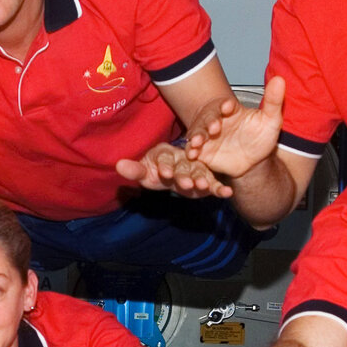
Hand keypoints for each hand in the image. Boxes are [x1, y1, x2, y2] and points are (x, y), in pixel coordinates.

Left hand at [116, 142, 232, 198]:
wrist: (168, 172)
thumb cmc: (155, 170)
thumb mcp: (144, 171)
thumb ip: (134, 170)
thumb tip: (119, 165)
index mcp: (165, 153)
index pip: (165, 159)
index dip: (165, 166)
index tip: (164, 173)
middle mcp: (183, 158)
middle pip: (184, 166)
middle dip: (185, 175)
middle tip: (186, 183)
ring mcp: (196, 168)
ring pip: (200, 173)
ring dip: (203, 179)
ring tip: (205, 186)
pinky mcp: (206, 179)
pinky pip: (214, 183)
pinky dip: (220, 188)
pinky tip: (227, 193)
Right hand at [185, 76, 286, 179]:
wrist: (255, 162)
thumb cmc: (261, 138)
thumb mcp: (271, 120)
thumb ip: (274, 100)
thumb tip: (279, 79)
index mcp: (231, 111)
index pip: (226, 105)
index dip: (226, 105)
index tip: (228, 106)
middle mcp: (217, 121)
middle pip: (209, 118)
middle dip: (210, 121)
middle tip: (214, 126)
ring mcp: (208, 136)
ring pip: (198, 132)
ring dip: (197, 135)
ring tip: (198, 141)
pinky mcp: (202, 152)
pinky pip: (193, 150)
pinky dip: (191, 151)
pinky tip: (192, 154)